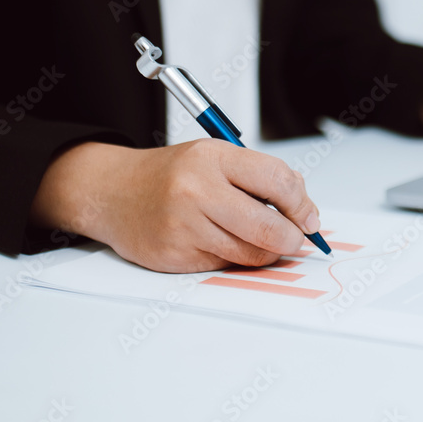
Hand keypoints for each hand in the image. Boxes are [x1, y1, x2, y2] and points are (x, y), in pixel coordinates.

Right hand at [29, 140, 320, 272]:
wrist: (112, 192)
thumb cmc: (172, 175)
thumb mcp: (216, 158)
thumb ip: (259, 179)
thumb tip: (304, 213)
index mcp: (214, 157)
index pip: (278, 181)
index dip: (302, 205)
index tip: (309, 218)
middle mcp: (197, 189)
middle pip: (269, 226)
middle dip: (292, 238)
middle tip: (296, 239)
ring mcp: (184, 224)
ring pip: (251, 252)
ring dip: (265, 252)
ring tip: (259, 239)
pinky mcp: (174, 254)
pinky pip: (225, 265)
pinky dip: (234, 258)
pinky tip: (223, 242)